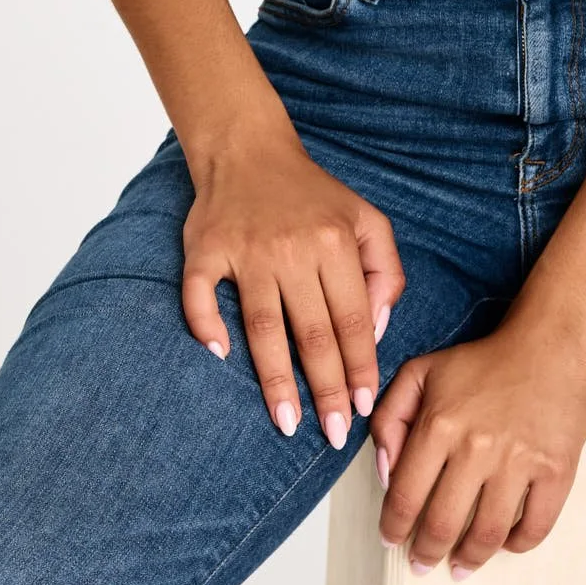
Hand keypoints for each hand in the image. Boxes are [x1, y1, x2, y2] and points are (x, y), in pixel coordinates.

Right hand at [181, 121, 405, 446]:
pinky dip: (206, 324)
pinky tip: (220, 355)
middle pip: (312, 333)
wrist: (250, 150)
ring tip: (287, 423)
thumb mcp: (366, 219)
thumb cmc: (312, 195)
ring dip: (276, 380)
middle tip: (333, 434)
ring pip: (264, 327)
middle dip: (327, 389)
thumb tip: (376, 330)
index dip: (360, 368)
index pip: (353, 320)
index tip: (363, 409)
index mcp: (335, 243)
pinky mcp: (206, 249)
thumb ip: (385, 271)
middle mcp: (292, 249)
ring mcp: (247, 251)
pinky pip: (200, 295)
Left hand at [370, 326, 585, 579]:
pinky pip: (535, 526)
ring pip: (487, 534)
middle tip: (423, 562)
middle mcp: (476, 447)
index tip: (392, 540)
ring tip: (460, 565)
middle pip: (443, 524)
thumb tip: (385, 471)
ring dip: (469, 559)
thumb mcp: (422, 372)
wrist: (550, 344)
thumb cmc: (484, 360)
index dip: (394, 528)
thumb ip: (390, 417)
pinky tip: (506, 544)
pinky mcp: (555, 470)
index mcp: (439, 424)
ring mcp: (518, 462)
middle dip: (426, 553)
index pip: (405, 495)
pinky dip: (518, 544)